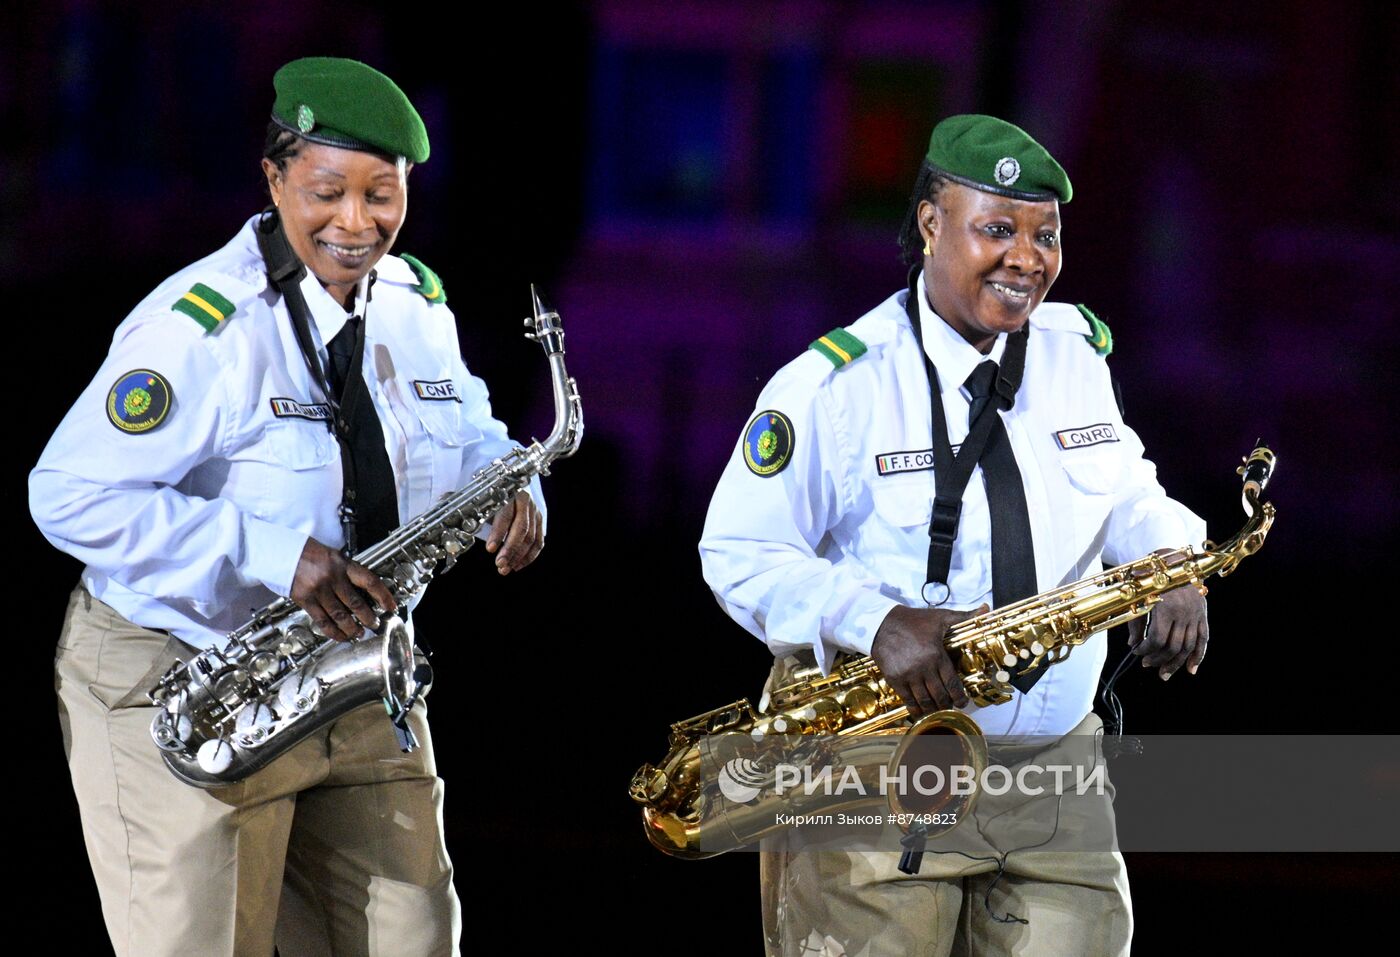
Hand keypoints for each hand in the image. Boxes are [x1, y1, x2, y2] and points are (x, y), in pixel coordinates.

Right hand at [290, 538, 397, 641]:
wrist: (283, 552)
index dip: (383, 595)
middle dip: (368, 617)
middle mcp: (332, 577)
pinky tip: (341, 636)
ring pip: (340, 615)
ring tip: (359, 633)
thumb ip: (348, 573)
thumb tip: (365, 594)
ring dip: (352, 628)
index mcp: (343, 564)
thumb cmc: (310, 554)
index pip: (369, 581)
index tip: (391, 606)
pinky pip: (322, 621)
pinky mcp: (305, 600)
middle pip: (355, 603)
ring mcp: (318, 590)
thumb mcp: (334, 557)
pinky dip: (333, 632)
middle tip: (374, 624)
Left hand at [485, 491, 543, 574]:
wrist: (511, 482)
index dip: (498, 534)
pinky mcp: (540, 520)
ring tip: (506, 568)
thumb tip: (478, 539)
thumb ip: (484, 518)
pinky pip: (539, 542)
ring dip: (518, 556)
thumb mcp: (488, 501)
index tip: (490, 549)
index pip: (505, 516)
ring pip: (531, 537)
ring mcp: (535, 511)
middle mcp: (526, 501)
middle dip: (510, 549)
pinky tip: (518, 565)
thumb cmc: (494, 495)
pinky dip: (529, 556)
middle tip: (500, 564)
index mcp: (510, 493)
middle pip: (521, 529)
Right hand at [871, 604, 985, 715]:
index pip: (952, 684)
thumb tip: (986, 609)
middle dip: (947, 704)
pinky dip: (915, 709)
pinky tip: (920, 712)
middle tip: (950, 707)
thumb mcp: (940, 617)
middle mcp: (923, 668)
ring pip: (924, 700)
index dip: (959, 697)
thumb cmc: (913, 621)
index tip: (962, 703)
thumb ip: (964, 616)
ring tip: (937, 710)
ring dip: (933, 709)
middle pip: (939, 695)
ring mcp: (908, 675)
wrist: (881, 623)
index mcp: (936, 655)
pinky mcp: (895, 679)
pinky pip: (907, 700)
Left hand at [1128, 585, 1207, 679]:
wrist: (1174, 560)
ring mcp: (1196, 615)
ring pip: (1189, 647)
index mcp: (1167, 608)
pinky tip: (1191, 670)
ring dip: (1176, 663)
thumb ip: (1136, 622)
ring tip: (1164, 673)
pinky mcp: (1203, 615)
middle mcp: (1185, 613)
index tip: (1137, 652)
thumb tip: (1133, 644)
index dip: (1145, 650)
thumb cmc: (1152, 578)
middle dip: (1158, 659)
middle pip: (1173, 646)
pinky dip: (1198, 656)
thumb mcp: (1140, 597)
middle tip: (1147, 664)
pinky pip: (1204, 639)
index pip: (1157, 639)